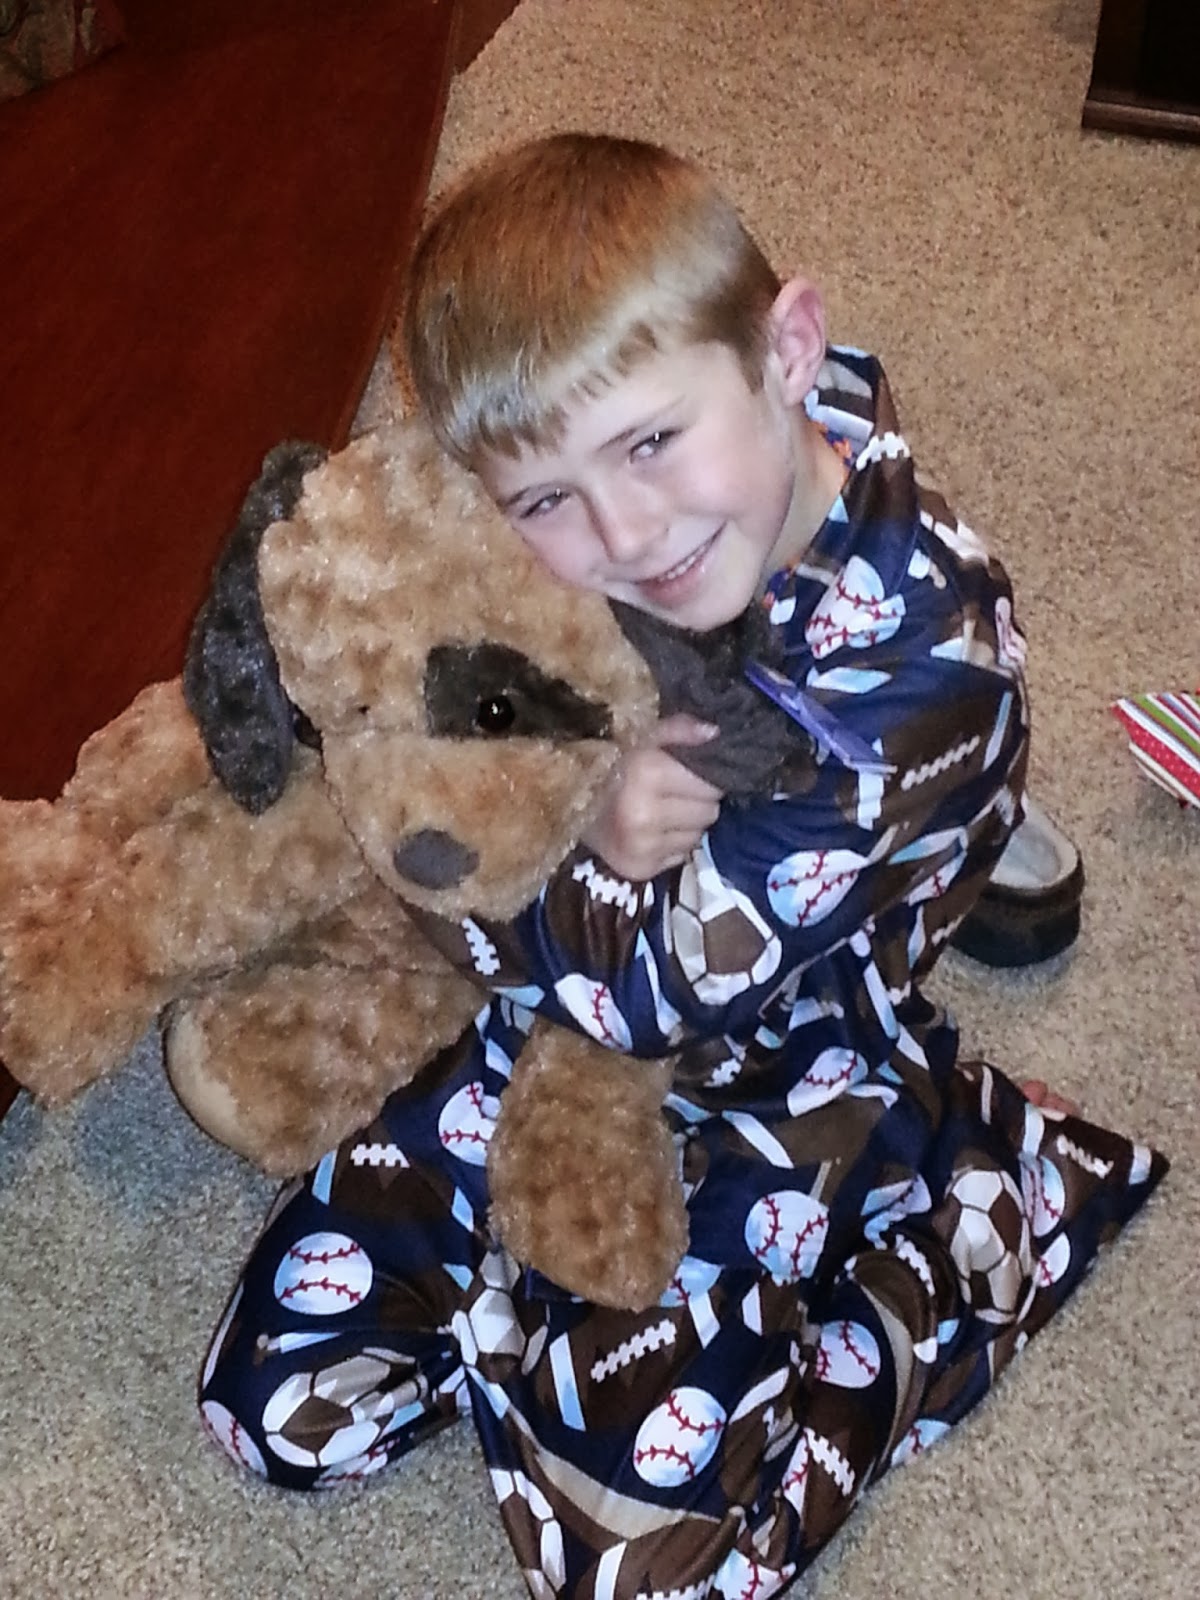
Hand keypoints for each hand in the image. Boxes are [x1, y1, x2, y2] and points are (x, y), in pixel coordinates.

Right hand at [581, 714, 721, 880]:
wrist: (559, 802)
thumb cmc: (607, 763)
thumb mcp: (641, 736)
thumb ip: (680, 730)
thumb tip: (716, 735)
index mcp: (648, 773)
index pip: (710, 785)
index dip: (702, 777)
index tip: (684, 773)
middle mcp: (645, 815)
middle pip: (709, 812)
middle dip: (697, 801)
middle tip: (672, 792)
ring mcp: (641, 847)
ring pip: (697, 836)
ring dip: (685, 825)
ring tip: (659, 812)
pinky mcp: (638, 869)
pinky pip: (680, 856)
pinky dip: (671, 845)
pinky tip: (649, 832)